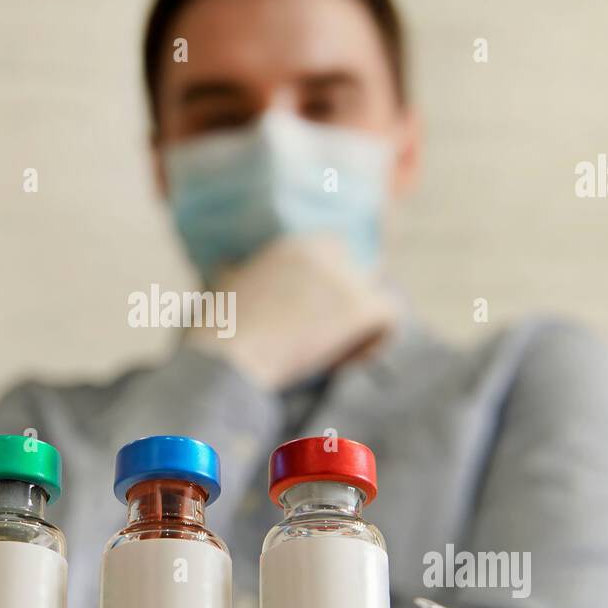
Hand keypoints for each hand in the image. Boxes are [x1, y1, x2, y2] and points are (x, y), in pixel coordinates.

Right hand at [186, 234, 397, 390]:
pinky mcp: (360, 306)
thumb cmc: (218, 331)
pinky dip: (375, 342)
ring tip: (338, 354)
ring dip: (361, 326)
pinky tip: (350, 362)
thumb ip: (235, 271)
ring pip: (375, 297)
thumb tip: (227, 269)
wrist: (229, 358)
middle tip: (332, 337)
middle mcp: (324, 253)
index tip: (317, 314)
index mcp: (293, 245)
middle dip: (350, 304)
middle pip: (359, 272)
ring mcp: (345, 278)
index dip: (331, 284)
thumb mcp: (222, 285)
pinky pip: (389, 319)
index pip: (335, 250)